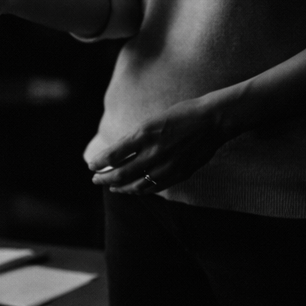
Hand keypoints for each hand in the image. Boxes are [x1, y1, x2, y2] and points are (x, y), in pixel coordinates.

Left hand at [87, 92, 238, 193]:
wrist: (213, 120)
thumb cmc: (181, 115)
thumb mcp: (151, 121)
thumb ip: (134, 139)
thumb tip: (115, 155)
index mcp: (144, 134)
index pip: (112, 156)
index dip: (99, 164)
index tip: (91, 166)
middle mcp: (154, 152)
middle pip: (121, 173)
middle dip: (104, 179)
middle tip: (96, 180)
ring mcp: (167, 165)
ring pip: (136, 185)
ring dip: (120, 188)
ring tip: (112, 187)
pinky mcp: (179, 174)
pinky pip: (154, 188)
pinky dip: (140, 191)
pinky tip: (133, 189)